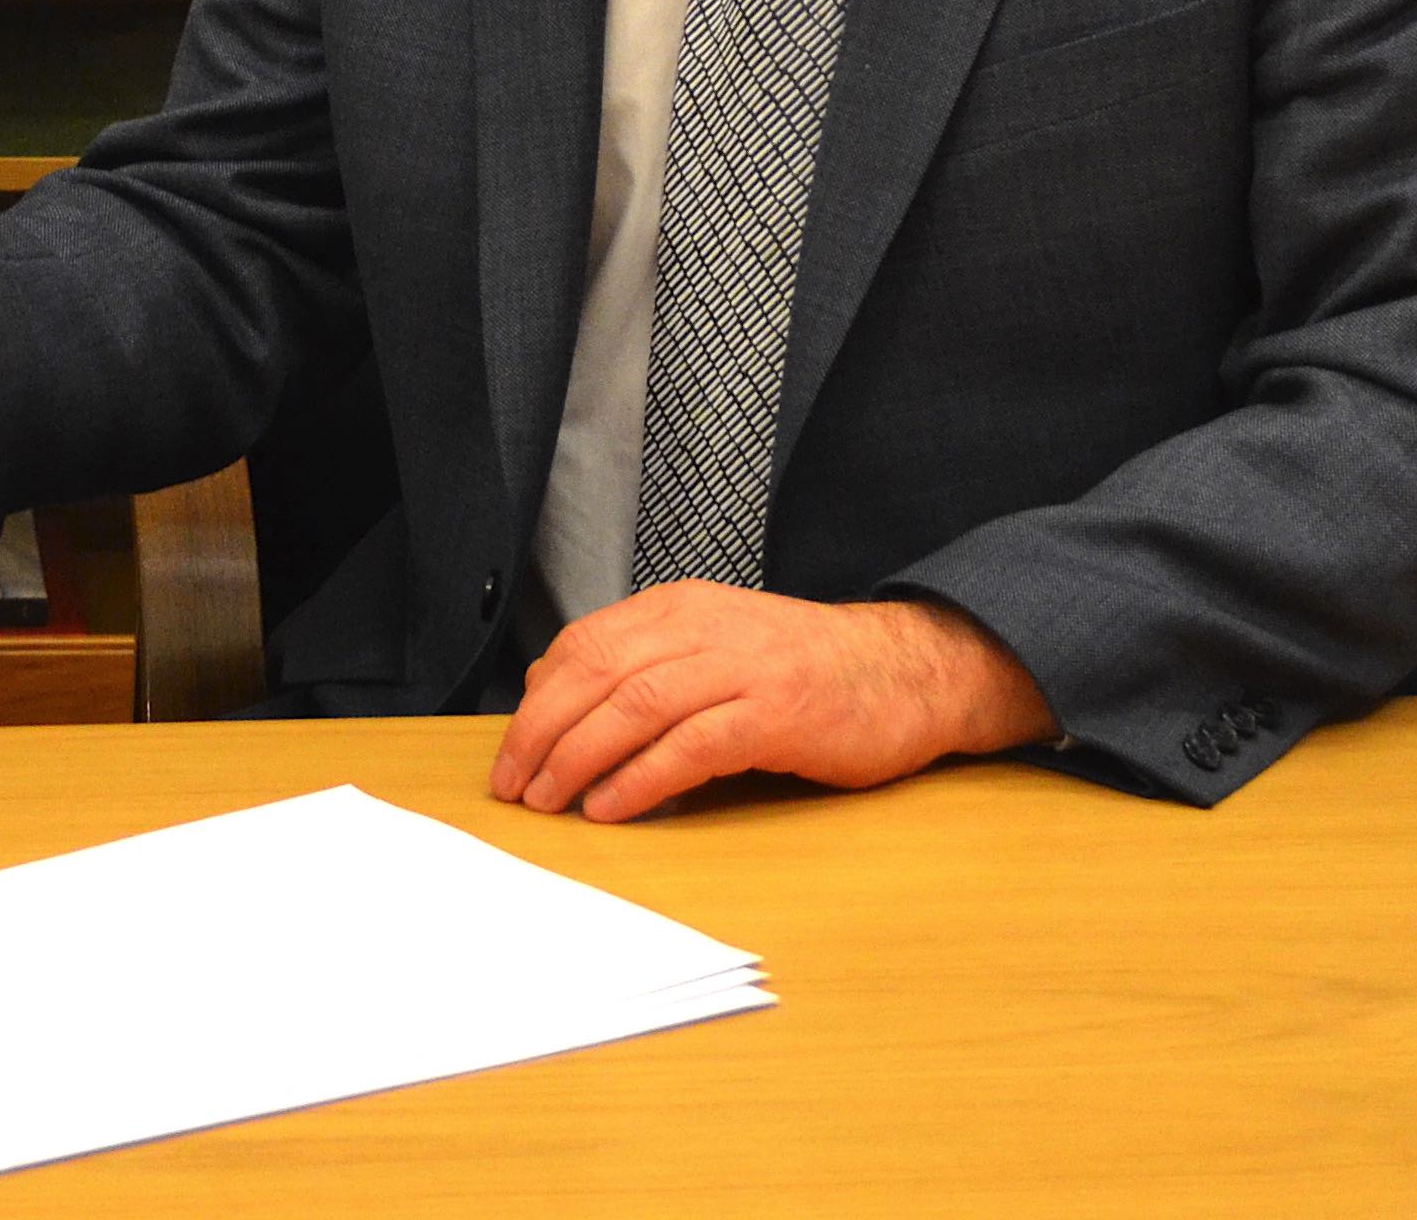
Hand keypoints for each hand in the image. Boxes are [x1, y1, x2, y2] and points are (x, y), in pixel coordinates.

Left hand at [489, 583, 1053, 823]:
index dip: (537, 701)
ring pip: (635, 706)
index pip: (584, 645)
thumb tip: (561, 706)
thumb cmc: (802, 672)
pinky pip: (692, 745)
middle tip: (514, 787)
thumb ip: (648, 667)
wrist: (905, 670)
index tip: (511, 752)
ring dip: (580, 759)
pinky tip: (614, 807)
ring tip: (550, 801)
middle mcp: (704, 628)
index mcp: (681, 609)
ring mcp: (743, 668)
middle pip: (597, 674)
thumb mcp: (716, 648)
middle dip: (542, 733)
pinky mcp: (777, 714)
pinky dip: (643, 778)